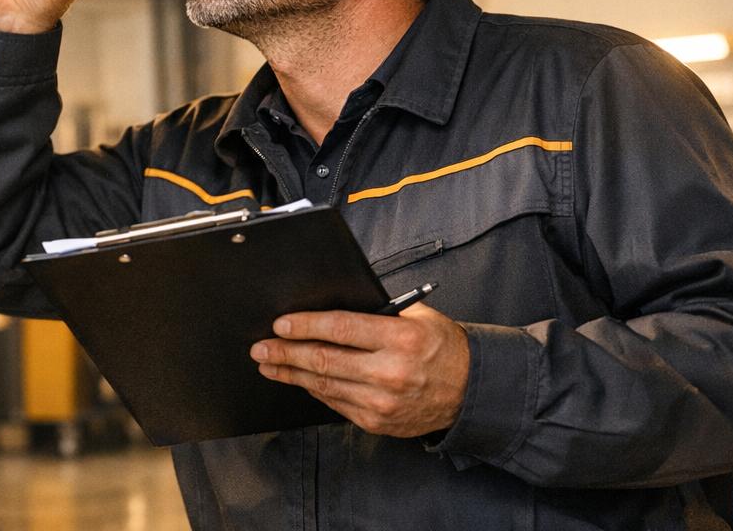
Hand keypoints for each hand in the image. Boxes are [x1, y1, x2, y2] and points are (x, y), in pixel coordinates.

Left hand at [250, 303, 469, 437]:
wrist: (471, 391)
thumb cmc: (442, 346)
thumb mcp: (417, 318)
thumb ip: (377, 314)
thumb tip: (326, 309)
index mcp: (401, 339)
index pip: (340, 329)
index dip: (305, 326)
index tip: (280, 324)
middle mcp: (390, 372)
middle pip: (324, 360)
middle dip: (285, 352)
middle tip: (260, 347)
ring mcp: (382, 402)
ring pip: (324, 385)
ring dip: (290, 374)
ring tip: (268, 364)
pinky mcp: (377, 422)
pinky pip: (335, 403)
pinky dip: (313, 390)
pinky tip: (298, 380)